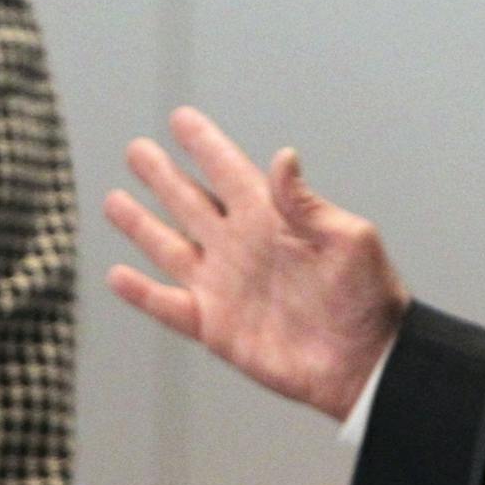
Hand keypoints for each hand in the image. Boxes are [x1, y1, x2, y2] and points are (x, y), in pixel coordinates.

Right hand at [104, 107, 407, 419]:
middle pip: (191, 202)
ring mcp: (225, 286)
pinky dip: (141, 293)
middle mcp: (241, 247)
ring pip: (171, 248)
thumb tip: (284, 156)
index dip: (205, 145)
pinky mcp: (216, 327)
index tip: (182, 119)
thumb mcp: (349, 241)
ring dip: (142, 225)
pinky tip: (117, 275)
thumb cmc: (369, 300)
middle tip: (137, 150)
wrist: (366, 365)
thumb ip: (307, 203)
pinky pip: (169, 306)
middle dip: (163, 176)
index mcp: (272, 219)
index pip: (229, 172)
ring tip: (115, 200)